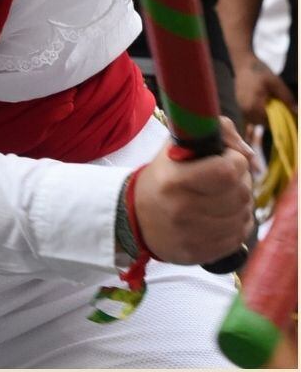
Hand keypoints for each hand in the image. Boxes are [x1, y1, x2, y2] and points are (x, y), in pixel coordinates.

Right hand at [132, 117, 254, 264]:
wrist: (135, 218)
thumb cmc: (163, 177)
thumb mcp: (176, 145)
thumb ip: (215, 131)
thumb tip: (248, 154)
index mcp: (174, 180)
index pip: (228, 170)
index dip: (235, 160)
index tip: (225, 159)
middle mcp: (182, 209)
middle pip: (241, 192)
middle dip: (240, 182)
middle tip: (222, 179)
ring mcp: (192, 235)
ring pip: (244, 215)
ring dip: (239, 205)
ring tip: (220, 199)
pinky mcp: (200, 254)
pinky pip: (239, 236)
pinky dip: (235, 224)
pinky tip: (219, 217)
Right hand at [232, 52, 295, 129]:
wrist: (244, 64)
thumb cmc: (260, 73)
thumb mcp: (276, 83)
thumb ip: (286, 98)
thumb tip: (297, 112)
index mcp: (254, 105)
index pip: (269, 122)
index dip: (280, 121)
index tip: (288, 117)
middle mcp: (245, 109)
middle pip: (261, 123)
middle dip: (271, 120)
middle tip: (281, 112)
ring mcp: (241, 107)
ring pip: (255, 120)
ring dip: (264, 118)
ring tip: (272, 108)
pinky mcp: (239, 105)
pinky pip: (250, 115)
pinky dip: (258, 113)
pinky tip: (263, 105)